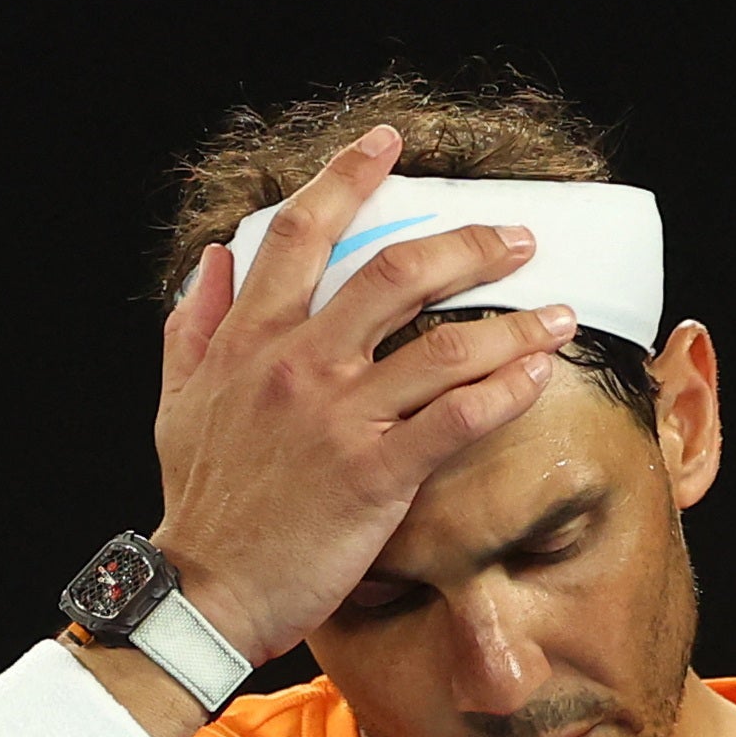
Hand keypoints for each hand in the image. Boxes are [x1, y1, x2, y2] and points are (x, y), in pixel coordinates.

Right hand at [149, 124, 578, 665]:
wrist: (205, 592)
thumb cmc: (200, 506)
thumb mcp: (176, 403)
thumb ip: (194, 327)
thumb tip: (214, 262)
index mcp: (250, 340)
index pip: (303, 233)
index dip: (348, 177)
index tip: (387, 144)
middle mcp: (297, 363)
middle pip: (396, 271)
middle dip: (469, 245)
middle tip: (516, 240)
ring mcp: (339, 416)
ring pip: (442, 344)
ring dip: (514, 322)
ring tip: (559, 315)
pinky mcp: (375, 473)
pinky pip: (456, 418)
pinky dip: (504, 392)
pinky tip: (537, 378)